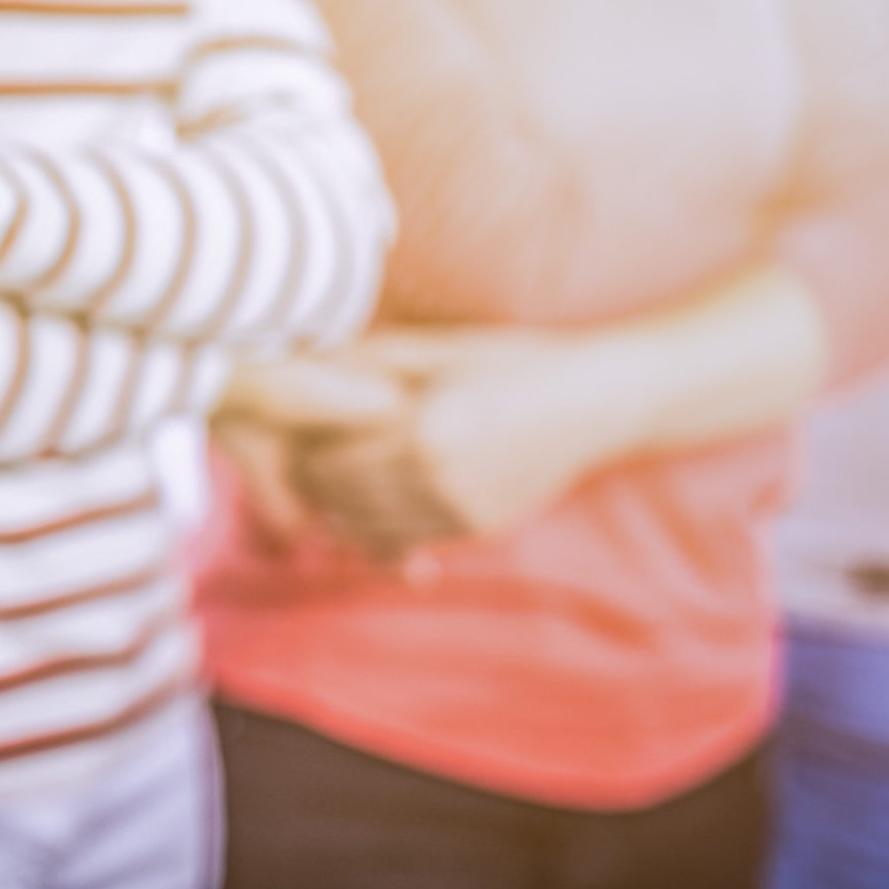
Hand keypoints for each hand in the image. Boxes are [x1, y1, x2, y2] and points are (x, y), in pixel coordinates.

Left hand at [283, 328, 646, 552]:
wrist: (595, 402)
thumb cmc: (515, 361)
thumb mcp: (439, 348)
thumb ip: (372, 358)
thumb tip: (306, 359)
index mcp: (422, 430)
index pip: (327, 460)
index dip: (301, 450)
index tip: (293, 432)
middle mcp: (438, 480)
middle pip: (339, 500)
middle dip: (312, 482)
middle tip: (300, 458)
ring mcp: (461, 512)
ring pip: (366, 528)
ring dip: (339, 509)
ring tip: (331, 477)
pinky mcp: (478, 529)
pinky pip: (406, 539)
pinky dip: (378, 527)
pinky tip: (372, 500)